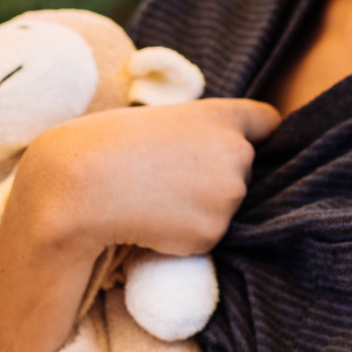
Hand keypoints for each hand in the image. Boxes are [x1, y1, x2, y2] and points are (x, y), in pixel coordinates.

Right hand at [7, 97, 278, 264]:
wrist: (82, 186)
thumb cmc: (108, 146)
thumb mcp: (159, 120)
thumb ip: (198, 134)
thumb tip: (218, 161)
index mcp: (222, 116)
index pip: (268, 121)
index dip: (262, 135)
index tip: (254, 144)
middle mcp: (237, 153)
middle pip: (245, 169)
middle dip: (218, 176)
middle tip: (171, 177)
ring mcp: (229, 195)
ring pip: (225, 205)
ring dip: (201, 208)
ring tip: (155, 197)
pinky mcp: (213, 231)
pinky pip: (206, 235)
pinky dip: (184, 235)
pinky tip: (153, 221)